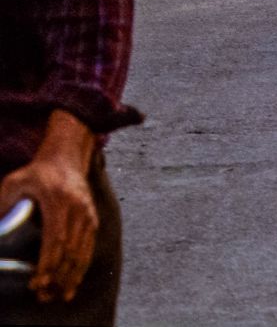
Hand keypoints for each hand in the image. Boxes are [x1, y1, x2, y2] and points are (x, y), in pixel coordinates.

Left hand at [0, 120, 96, 303]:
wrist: (68, 156)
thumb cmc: (38, 171)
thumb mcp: (15, 181)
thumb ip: (3, 203)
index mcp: (60, 202)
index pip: (56, 239)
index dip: (48, 263)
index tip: (38, 281)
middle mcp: (79, 210)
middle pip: (71, 250)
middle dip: (59, 276)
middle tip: (45, 294)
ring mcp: (88, 214)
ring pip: (83, 251)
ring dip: (72, 276)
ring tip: (63, 295)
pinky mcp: (92, 218)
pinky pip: (89, 247)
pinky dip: (82, 266)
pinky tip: (73, 280)